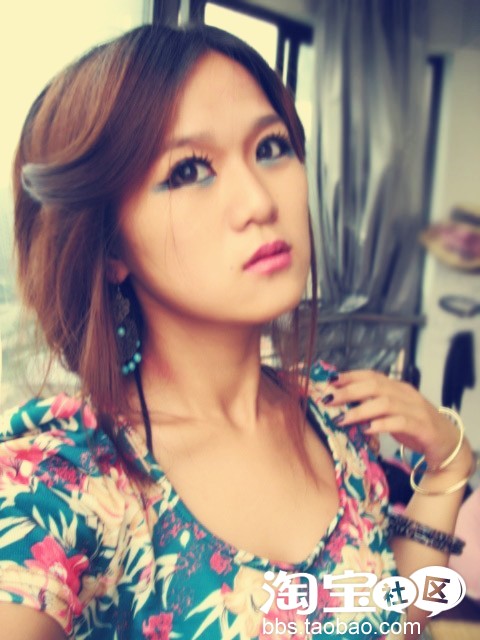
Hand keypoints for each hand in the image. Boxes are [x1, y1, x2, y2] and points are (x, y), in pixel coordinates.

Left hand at [323, 369, 471, 471]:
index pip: (371, 375)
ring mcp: (415, 410)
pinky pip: (400, 423)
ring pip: (385, 403)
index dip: (350, 376)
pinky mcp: (423, 427)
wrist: (448, 444)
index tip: (329, 381)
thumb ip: (371, 406)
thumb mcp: (391, 413)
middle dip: (349, 391)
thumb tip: (341, 404)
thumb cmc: (414, 426)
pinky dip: (382, 424)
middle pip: (375, 386)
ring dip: (360, 410)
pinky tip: (367, 429)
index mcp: (397, 387)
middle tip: (328, 399)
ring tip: (341, 419)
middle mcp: (406, 394)